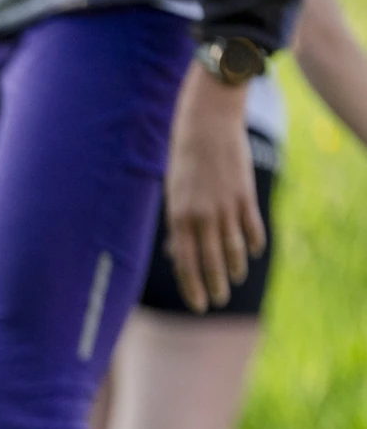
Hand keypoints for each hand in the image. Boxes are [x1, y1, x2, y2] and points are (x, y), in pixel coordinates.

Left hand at [164, 65, 263, 311]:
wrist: (206, 124)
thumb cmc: (184, 159)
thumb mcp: (173, 192)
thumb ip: (177, 223)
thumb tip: (176, 252)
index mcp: (178, 217)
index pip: (184, 262)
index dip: (192, 285)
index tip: (198, 304)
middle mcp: (201, 216)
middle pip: (208, 260)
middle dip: (214, 284)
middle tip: (218, 302)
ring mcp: (224, 205)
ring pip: (232, 247)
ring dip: (234, 267)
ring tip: (236, 281)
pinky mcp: (244, 193)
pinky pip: (251, 225)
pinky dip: (254, 241)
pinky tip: (254, 252)